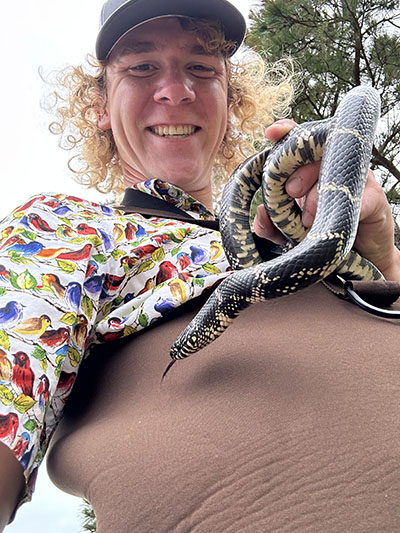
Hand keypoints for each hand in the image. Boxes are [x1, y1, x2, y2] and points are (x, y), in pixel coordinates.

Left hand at [253, 119, 399, 281]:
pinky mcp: (375, 197)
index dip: (286, 133)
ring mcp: (356, 178)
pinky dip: (345, 207)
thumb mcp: (289, 236)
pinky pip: (360, 195)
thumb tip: (259, 213)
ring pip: (335, 171)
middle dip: (298, 170)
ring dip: (317, 195)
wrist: (361, 260)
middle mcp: (334, 167)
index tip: (271, 133)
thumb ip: (271, 227)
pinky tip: (335, 220)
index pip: (300, 142)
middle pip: (316, 152)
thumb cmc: (323, 238)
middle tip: (290, 192)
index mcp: (311, 169)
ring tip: (308, 219)